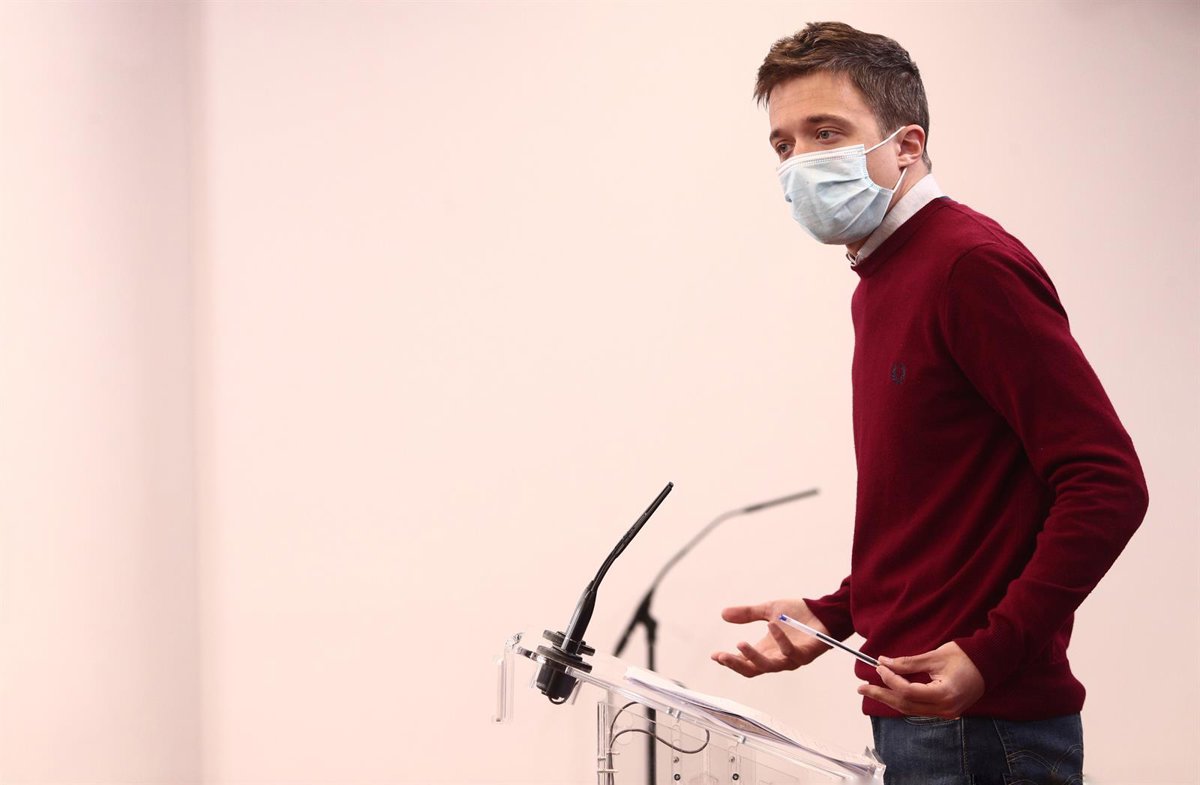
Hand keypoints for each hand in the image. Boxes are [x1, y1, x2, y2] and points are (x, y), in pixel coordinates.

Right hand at [710, 599, 830, 677]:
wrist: (823, 611)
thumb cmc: (799, 614)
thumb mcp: (768, 610)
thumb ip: (747, 614)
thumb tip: (723, 614)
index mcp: (766, 650)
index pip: (744, 662)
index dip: (729, 661)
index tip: (714, 655)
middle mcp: (777, 658)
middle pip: (752, 670)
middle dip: (735, 664)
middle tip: (721, 656)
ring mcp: (791, 658)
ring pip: (769, 666)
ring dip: (753, 657)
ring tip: (740, 644)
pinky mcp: (805, 654)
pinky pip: (790, 651)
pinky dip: (780, 639)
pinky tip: (771, 625)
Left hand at [857, 642, 984, 716]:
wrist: (988, 664)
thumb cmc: (965, 657)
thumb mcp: (934, 656)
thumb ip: (907, 663)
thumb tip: (884, 663)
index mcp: (944, 693)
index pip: (908, 691)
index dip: (890, 680)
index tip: (878, 667)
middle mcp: (945, 708)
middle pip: (906, 706)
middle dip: (882, 696)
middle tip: (862, 688)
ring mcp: (946, 712)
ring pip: (911, 710)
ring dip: (890, 699)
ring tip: (871, 690)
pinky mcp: (946, 710)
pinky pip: (919, 709)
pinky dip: (903, 701)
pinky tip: (890, 693)